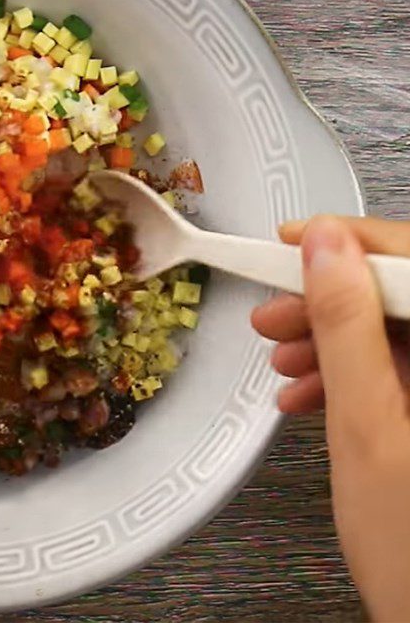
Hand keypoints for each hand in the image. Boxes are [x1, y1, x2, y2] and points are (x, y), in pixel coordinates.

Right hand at [252, 216, 409, 622]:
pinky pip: (401, 369)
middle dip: (332, 302)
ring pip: (397, 332)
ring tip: (282, 361)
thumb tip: (324, 246)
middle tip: (273, 316)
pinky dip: (352, 375)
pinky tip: (308, 393)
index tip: (293, 241)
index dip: (354, 242)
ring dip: (334, 341)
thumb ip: (346, 328)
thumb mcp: (367, 427)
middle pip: (404, 296)